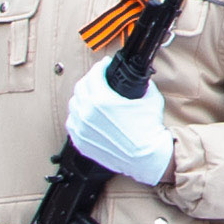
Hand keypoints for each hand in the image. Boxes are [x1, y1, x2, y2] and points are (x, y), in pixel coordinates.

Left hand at [65, 69, 174, 183]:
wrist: (147, 157)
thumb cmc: (149, 132)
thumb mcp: (151, 98)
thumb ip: (143, 85)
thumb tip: (140, 79)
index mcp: (103, 100)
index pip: (93, 75)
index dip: (100, 67)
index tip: (104, 66)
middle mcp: (88, 114)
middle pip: (80, 87)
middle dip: (90, 79)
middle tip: (99, 79)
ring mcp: (82, 129)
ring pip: (73, 105)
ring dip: (82, 97)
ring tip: (92, 96)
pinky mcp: (81, 142)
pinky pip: (72, 123)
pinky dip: (78, 116)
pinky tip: (87, 114)